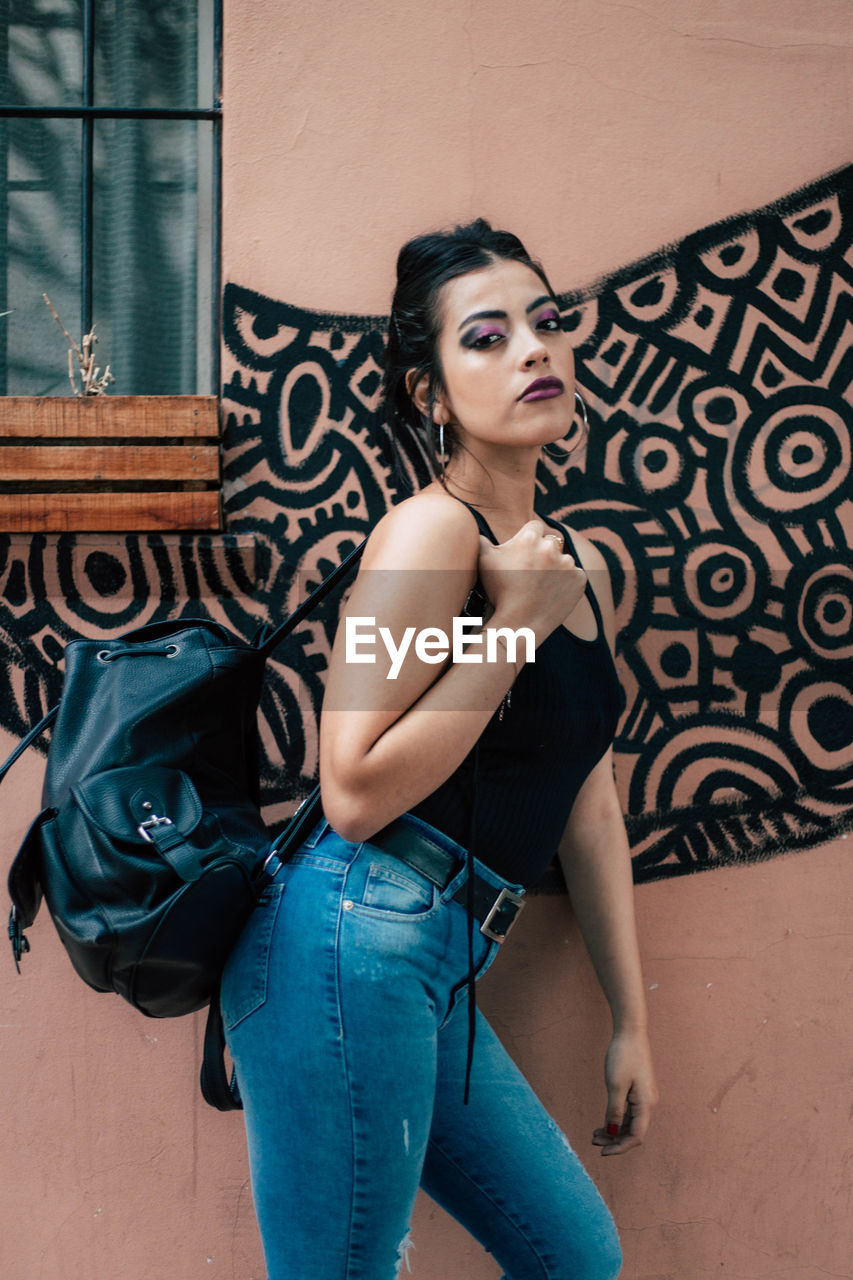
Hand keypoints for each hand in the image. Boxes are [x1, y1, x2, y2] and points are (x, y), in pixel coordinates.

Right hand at [477, 520, 586, 644]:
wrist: (518, 623)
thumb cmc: (499, 591)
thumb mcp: (483, 561)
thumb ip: (482, 540)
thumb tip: (478, 532)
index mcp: (529, 538)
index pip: (534, 526)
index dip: (529, 538)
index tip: (525, 552)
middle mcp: (551, 547)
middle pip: (550, 542)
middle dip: (543, 552)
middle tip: (532, 570)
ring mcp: (568, 563)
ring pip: (563, 559)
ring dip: (556, 567)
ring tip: (542, 584)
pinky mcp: (579, 579)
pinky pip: (575, 575)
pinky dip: (567, 582)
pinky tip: (553, 592)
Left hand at [592, 1028, 657, 1155]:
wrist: (630, 1033)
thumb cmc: (623, 1056)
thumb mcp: (615, 1085)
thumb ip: (614, 1111)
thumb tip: (613, 1133)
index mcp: (646, 1104)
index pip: (636, 1136)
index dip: (620, 1147)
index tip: (603, 1152)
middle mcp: (648, 1103)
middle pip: (633, 1131)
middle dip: (614, 1140)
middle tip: (593, 1142)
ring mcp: (644, 1097)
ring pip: (630, 1123)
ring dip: (614, 1131)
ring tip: (595, 1134)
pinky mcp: (638, 1091)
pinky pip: (629, 1112)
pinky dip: (616, 1119)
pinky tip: (604, 1122)